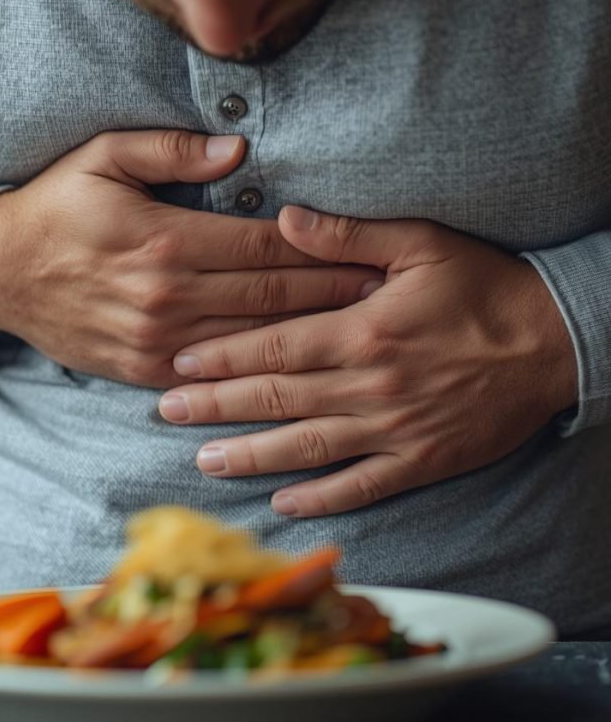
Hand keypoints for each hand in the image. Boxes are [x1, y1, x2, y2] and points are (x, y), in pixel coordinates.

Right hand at [0, 133, 381, 386]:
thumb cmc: (56, 207)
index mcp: (166, 240)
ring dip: (310, 336)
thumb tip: (238, 150)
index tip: (370, 253)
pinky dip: (260, 372)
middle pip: (273, 296)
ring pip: (254, 341)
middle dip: (334, 295)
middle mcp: (169, 296)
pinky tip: (298, 370)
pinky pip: (216, 375)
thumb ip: (172, 149)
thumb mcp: (103, 157)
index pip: (266, 246)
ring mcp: (158, 341)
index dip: (324, 250)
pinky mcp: (145, 370)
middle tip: (386, 297)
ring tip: (360, 333)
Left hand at [159, 206, 578, 515]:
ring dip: (251, 455)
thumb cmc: (484, 287)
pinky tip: (283, 503)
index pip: (274, 346)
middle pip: (276, 398)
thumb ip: (348, 235)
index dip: (222, 356)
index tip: (181, 364)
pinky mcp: (422, 461)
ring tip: (204, 461)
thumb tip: (285, 218)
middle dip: (216, 406)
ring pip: (307, 447)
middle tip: (168, 413)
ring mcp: (394, 429)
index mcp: (364, 331)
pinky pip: (362, 485)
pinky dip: (321, 497)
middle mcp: (370, 385)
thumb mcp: (421, 243)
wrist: (554, 341)